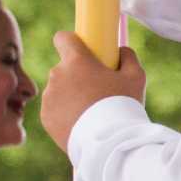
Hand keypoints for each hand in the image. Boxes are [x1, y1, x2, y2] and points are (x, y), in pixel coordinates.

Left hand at [41, 32, 146, 151]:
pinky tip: (82, 122)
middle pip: (65, 67)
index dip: (72, 42)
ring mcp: (49, 97)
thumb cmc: (123, 105)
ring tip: (91, 111)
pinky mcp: (45, 116)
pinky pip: (54, 108)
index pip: (63, 38)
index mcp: (76, 60)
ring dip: (70, 94)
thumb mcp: (136, 77)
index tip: (82, 49)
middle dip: (77, 74)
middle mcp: (57, 75)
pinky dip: (64, 112)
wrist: (108, 142)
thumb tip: (121, 50)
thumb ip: (128, 57)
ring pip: (59, 89)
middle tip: (96, 89)